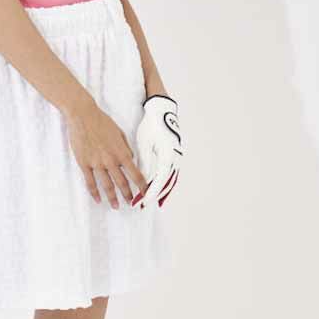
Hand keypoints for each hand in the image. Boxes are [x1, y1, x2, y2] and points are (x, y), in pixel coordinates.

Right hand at [64, 99, 146, 208]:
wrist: (83, 116)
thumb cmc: (102, 122)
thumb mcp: (120, 133)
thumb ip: (126, 148)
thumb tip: (131, 159)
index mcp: (122, 153)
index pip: (135, 174)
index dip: (142, 186)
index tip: (146, 193)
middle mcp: (111, 161)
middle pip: (122, 183)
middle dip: (128, 195)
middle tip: (132, 204)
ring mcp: (97, 164)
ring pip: (107, 185)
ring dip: (113, 198)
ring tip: (116, 206)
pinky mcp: (84, 164)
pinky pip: (90, 182)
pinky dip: (94, 193)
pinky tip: (98, 199)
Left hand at [132, 94, 182, 208]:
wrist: (162, 112)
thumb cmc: (151, 127)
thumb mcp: (144, 144)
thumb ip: (144, 162)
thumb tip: (141, 179)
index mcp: (166, 156)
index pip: (157, 180)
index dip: (149, 192)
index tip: (141, 202)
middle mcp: (174, 160)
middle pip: (165, 183)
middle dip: (154, 195)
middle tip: (143, 205)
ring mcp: (177, 158)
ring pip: (170, 180)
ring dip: (161, 191)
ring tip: (153, 202)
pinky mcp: (176, 156)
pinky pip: (172, 174)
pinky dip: (166, 183)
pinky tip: (161, 190)